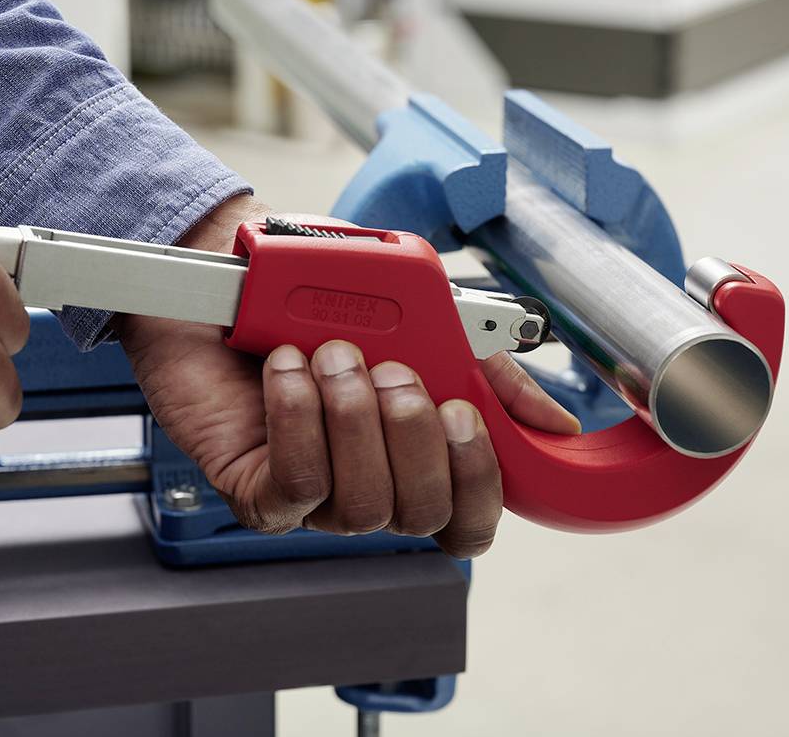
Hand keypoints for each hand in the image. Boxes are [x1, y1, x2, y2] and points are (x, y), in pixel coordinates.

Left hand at [120, 195, 579, 556]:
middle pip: (422, 514)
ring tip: (332, 355)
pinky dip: (300, 420)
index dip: (479, 482)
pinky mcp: (257, 489)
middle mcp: (371, 482)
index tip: (461, 414)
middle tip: (389, 367)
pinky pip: (297, 486)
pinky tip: (289, 370)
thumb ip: (484, 373)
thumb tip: (554, 426)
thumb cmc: (322, 296)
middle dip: (411, 433)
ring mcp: (315, 495)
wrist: (233, 270)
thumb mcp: (423, 320)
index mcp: (416, 453)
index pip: (468, 518)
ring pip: (363, 506)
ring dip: (353, 418)